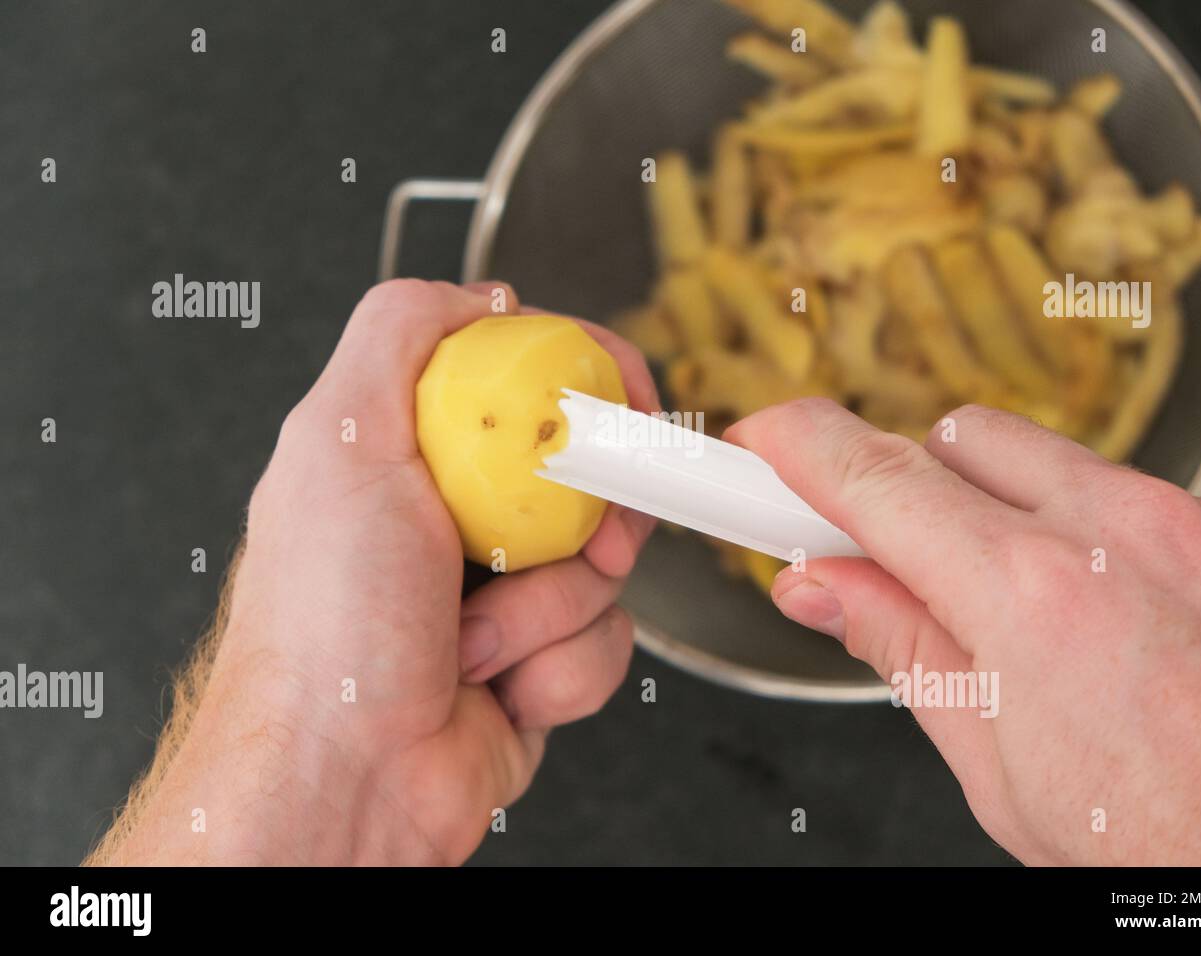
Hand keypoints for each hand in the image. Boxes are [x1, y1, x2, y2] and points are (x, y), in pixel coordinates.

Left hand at [96, 280, 657, 865]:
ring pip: (606, 565)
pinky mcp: (537, 664)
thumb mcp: (341, 439)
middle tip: (578, 537)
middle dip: (592, 511)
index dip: (590, 379)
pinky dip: (560, 669)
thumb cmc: (325, 632)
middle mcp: (458, 522)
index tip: (626, 399)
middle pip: (588, 471)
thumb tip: (483, 295)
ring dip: (553, 608)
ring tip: (478, 639)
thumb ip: (401, 334)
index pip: (525, 380)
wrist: (342, 783)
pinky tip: (497, 686)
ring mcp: (502, 596)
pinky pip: (607, 643)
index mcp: (412, 455)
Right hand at [728, 399, 1200, 864]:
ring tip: (1008, 603)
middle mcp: (1118, 531)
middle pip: (956, 438)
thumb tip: (826, 588)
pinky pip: (1133, 493)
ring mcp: (1195, 524)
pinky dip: (1088, 529)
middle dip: (902, 482)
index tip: (763, 445)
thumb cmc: (1174, 849)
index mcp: (1031, 595)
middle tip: (885, 553)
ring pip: (1049, 458)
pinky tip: (1100, 612)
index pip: (875, 476)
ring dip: (997, 503)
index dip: (797, 447)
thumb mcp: (997, 767)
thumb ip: (901, 648)